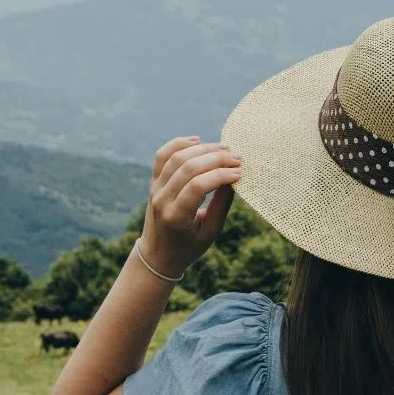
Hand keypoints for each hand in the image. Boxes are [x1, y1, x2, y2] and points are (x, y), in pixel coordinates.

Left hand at [139, 136, 241, 278]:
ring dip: (202, 148)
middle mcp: (161, 199)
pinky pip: (162, 155)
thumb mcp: (210, 232)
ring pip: (176, 157)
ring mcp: (154, 188)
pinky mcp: (153, 182)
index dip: (221, 175)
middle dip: (216, 158)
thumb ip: (222, 204)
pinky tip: (197, 140)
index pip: (198, 186)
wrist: (157, 255)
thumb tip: (235, 177)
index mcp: (176, 217)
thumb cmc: (188, 247)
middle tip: (237, 158)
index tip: (240, 172)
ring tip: (224, 149)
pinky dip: (179, 143)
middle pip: (188, 167)